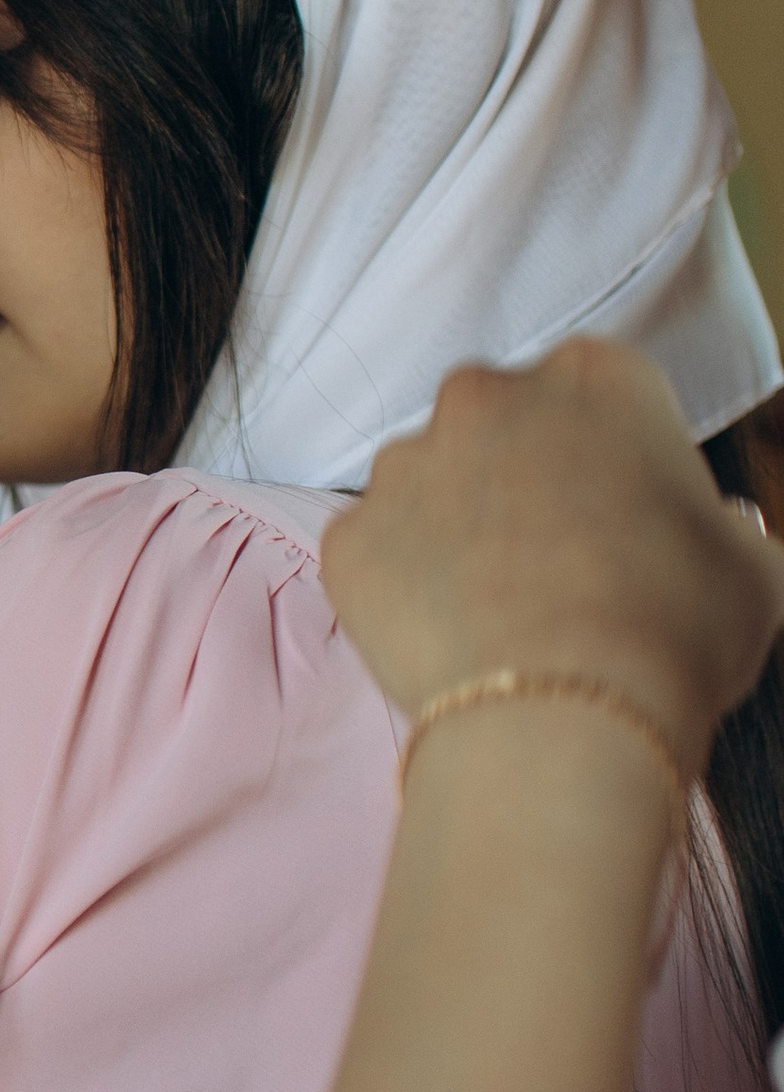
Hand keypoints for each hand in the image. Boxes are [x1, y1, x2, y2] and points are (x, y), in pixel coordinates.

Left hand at [322, 343, 783, 776]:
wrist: (563, 716)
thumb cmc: (675, 630)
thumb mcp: (752, 567)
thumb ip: (728, 529)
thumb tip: (724, 536)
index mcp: (596, 375)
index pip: (599, 395)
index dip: (612, 461)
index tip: (621, 516)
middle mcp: (486, 397)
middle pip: (500, 426)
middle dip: (519, 479)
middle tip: (554, 564)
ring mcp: (404, 465)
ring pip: (428, 485)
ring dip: (454, 530)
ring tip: (498, 612)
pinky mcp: (347, 537)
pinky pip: (375, 553)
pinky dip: (401, 588)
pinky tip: (447, 639)